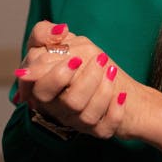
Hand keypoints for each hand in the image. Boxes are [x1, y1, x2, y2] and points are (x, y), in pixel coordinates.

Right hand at [14, 23, 134, 139]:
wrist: (109, 78)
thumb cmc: (78, 60)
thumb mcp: (60, 41)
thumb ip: (44, 34)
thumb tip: (58, 31)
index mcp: (43, 88)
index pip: (40, 88)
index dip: (56, 76)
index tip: (76, 59)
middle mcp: (58, 108)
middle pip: (68, 103)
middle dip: (86, 81)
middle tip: (99, 59)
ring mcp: (78, 122)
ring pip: (88, 115)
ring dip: (104, 90)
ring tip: (111, 70)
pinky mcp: (98, 130)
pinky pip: (106, 127)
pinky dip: (115, 111)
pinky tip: (120, 95)